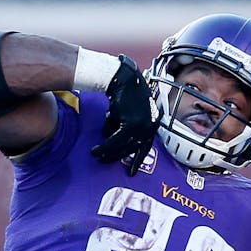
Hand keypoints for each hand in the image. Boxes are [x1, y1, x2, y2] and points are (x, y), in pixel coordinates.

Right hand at [91, 55, 156, 172]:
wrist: (124, 78)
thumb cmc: (125, 95)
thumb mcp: (128, 114)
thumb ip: (123, 127)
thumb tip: (110, 139)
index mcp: (153, 124)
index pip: (145, 146)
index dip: (137, 160)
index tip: (132, 172)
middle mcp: (151, 126)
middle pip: (132, 148)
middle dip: (116, 156)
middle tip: (103, 161)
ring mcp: (144, 124)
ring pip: (123, 145)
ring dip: (108, 151)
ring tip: (96, 154)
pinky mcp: (132, 122)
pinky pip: (117, 138)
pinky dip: (106, 145)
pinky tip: (96, 148)